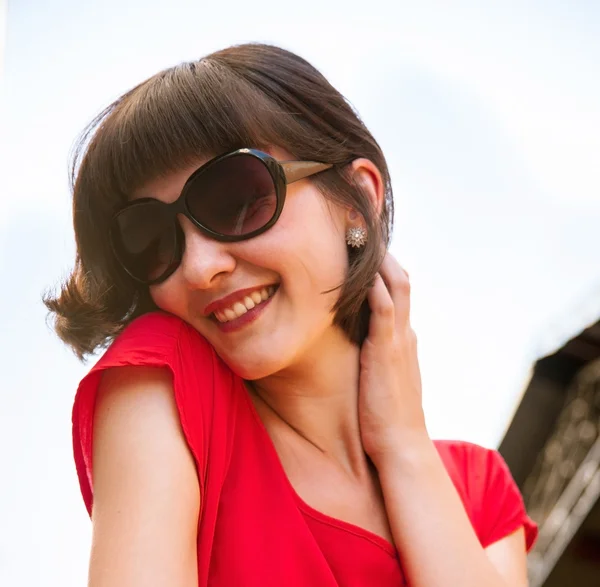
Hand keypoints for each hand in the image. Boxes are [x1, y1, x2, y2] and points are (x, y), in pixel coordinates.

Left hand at [358, 252, 426, 464]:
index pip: (399, 292)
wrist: (401, 447)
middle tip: (364, 231)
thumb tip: (364, 347)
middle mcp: (405, 334)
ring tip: (363, 237)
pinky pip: (384, 309)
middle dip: (385, 254)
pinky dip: (375, 286)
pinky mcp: (386, 351)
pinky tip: (363, 270)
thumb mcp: (385, 381)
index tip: (366, 249)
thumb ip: (378, 359)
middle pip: (401, 280)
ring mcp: (398, 340)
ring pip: (397, 286)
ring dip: (382, 260)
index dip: (385, 268)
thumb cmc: (387, 418)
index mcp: (403, 339)